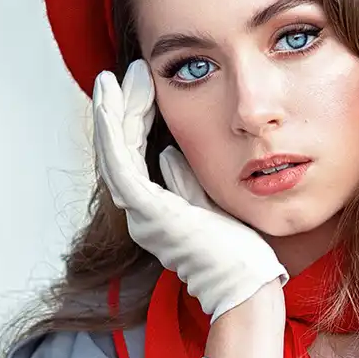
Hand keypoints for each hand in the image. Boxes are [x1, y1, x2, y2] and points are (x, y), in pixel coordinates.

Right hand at [93, 61, 286, 321]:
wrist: (246, 285)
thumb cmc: (238, 253)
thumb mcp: (208, 204)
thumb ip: (184, 181)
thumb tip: (168, 152)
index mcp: (154, 212)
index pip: (135, 156)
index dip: (134, 119)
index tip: (144, 85)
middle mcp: (139, 213)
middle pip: (118, 150)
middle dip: (120, 107)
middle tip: (127, 72)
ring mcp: (140, 213)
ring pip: (113, 152)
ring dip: (112, 111)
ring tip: (113, 78)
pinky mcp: (147, 210)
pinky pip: (121, 161)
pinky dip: (114, 128)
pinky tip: (115, 100)